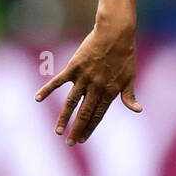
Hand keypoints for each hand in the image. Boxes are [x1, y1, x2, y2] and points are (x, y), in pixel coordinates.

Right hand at [35, 22, 140, 144]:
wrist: (115, 33)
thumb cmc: (125, 55)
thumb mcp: (130, 77)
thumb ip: (129, 96)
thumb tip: (137, 110)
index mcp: (110, 91)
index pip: (97, 115)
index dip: (89, 128)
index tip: (82, 139)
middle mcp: (96, 87)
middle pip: (84, 113)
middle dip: (77, 129)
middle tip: (70, 143)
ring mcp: (84, 77)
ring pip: (71, 102)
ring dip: (64, 118)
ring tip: (57, 131)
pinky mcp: (74, 67)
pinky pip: (58, 81)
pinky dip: (47, 89)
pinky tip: (37, 98)